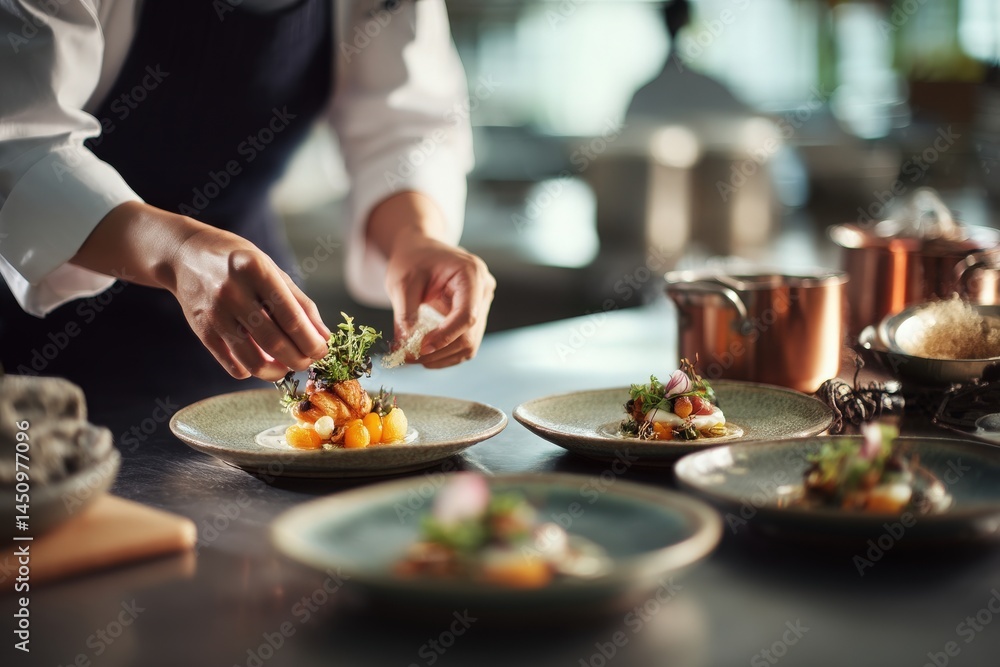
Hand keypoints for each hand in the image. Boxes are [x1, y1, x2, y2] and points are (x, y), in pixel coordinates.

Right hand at [71, 202, 329, 380]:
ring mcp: (215, 313)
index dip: (311, 341)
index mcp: (256, 271)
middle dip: (298, 360)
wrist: (186, 255)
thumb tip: (323, 337)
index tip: (322, 351)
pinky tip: (261, 363)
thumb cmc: (240, 262)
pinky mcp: (202, 330)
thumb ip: (300, 303)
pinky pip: (232, 363)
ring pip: (252, 360)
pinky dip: (251, 370)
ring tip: (286, 367)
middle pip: (274, 341)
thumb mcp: (272, 270)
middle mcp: (233, 292)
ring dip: (276, 372)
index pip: (291, 317)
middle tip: (307, 362)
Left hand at [384, 234, 495, 368]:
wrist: (420, 250)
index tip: (421, 349)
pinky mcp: (475, 315)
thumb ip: (404, 313)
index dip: (446, 336)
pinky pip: (465, 343)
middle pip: (470, 335)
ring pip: (470, 344)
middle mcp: (483, 289)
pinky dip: (446, 354)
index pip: (467, 315)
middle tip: (409, 357)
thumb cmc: (412, 260)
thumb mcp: (401, 282)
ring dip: (442, 357)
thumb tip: (406, 346)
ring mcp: (482, 304)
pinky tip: (426, 355)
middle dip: (440, 351)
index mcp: (471, 273)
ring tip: (414, 358)